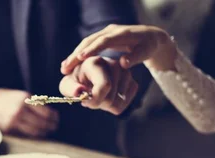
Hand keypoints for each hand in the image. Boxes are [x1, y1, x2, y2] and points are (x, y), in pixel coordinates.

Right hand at [0, 87, 58, 137]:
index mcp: (24, 99)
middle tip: (55, 127)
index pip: (45, 111)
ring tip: (47, 132)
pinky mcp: (8, 128)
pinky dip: (32, 134)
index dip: (53, 117)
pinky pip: (25, 133)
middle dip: (51, 126)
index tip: (56, 118)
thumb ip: (30, 103)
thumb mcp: (16, 95)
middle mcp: (20, 109)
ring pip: (35, 130)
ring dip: (43, 132)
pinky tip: (35, 134)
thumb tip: (45, 111)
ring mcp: (14, 120)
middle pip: (42, 122)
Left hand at [59, 56, 137, 114]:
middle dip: (97, 104)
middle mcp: (115, 64)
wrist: (86, 79)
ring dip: (104, 106)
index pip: (105, 85)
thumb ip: (71, 89)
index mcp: (97, 63)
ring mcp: (126, 73)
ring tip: (97, 95)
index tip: (84, 103)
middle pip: (110, 98)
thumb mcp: (67, 85)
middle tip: (88, 97)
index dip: (95, 100)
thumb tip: (79, 91)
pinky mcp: (132, 82)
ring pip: (117, 103)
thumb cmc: (75, 82)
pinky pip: (124, 104)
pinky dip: (113, 106)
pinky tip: (106, 97)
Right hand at [61, 24, 176, 72]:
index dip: (91, 49)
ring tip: (64, 68)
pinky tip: (70, 64)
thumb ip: (136, 57)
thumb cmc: (149, 46)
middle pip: (90, 41)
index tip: (80, 58)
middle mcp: (111, 31)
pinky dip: (78, 54)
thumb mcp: (146, 51)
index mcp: (122, 34)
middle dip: (76, 54)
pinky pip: (88, 45)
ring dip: (74, 55)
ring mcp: (105, 34)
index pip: (103, 40)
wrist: (150, 36)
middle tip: (65, 68)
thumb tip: (122, 63)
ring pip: (86, 43)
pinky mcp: (101, 38)